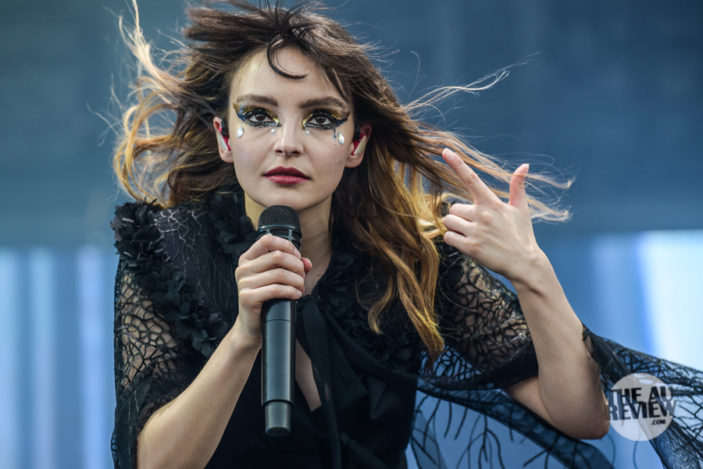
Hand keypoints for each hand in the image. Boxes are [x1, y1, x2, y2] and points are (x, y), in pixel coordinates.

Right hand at [233, 234, 311, 342]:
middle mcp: (243, 268)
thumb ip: (292, 267)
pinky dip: (291, 291)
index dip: (287, 246)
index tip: (297, 257)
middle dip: (296, 266)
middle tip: (302, 276)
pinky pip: (276, 289)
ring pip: (279, 274)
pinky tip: (296, 295)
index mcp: (247, 259)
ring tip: (301, 287)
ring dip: (296, 281)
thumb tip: (307, 262)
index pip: (267, 240)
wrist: (252, 324)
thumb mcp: (277, 278)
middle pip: (277, 256)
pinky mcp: (247, 297)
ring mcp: (243, 283)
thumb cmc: (265, 298)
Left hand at [441, 148, 542, 282]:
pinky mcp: (471, 247)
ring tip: (473, 235)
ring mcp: (476, 232)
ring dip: (455, 228)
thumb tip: (524, 165)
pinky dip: (454, 240)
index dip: (457, 164)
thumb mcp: (521, 209)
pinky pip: (448, 237)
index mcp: (492, 203)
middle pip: (453, 208)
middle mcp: (482, 215)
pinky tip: (467, 243)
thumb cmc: (522, 235)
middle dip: (460, 216)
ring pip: (449, 222)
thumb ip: (518, 187)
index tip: (445, 151)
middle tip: (477, 226)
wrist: (524, 263)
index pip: (471, 179)